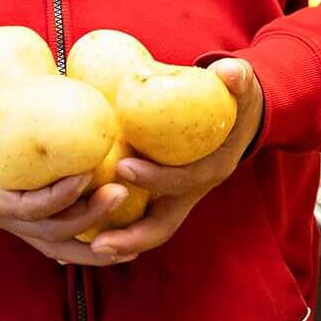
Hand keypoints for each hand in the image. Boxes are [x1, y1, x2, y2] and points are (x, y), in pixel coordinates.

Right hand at [0, 90, 133, 265]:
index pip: (25, 207)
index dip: (57, 196)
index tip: (86, 175)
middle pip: (48, 232)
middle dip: (87, 219)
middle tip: (122, 194)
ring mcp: (6, 218)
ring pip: (54, 243)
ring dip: (93, 243)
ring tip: (135, 239)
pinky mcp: (16, 210)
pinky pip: (53, 232)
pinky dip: (82, 237)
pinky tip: (113, 236)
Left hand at [87, 58, 264, 261]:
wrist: (239, 116)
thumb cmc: (234, 98)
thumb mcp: (240, 85)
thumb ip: (236, 77)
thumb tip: (228, 72)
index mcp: (212, 168)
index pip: (185, 181)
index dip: (157, 178)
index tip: (124, 166)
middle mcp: (193, 192)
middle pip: (164, 225)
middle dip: (132, 235)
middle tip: (99, 239)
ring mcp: (176, 198)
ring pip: (148, 230)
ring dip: (119, 242)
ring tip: (84, 248)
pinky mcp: (160, 197)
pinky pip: (136, 219)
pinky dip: (113, 229)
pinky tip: (79, 234)